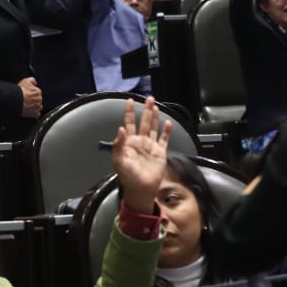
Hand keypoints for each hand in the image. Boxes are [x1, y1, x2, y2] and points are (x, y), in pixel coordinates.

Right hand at [18, 77, 42, 117]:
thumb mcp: (25, 81)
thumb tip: (34, 82)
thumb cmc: (20, 91)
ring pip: (38, 107)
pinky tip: (29, 111)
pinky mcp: (35, 113)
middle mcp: (39, 99)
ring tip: (28, 106)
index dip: (32, 93)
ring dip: (34, 106)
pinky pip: (37, 114)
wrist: (16, 101)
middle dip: (33, 100)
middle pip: (38, 100)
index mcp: (38, 92)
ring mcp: (37, 107)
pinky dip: (34, 113)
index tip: (28, 94)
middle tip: (27, 100)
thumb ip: (32, 80)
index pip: (37, 92)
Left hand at [111, 96, 172, 213]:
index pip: (129, 123)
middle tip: (149, 98)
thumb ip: (118, 144)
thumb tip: (121, 128)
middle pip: (143, 122)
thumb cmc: (127, 176)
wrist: (141, 189)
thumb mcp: (119, 160)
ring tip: (156, 106)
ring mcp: (151, 147)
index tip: (130, 101)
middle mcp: (140, 142)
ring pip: (153, 128)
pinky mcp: (160, 153)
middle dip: (146, 110)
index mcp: (129, 142)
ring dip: (155, 117)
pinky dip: (166, 131)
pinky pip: (164, 140)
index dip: (129, 112)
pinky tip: (167, 123)